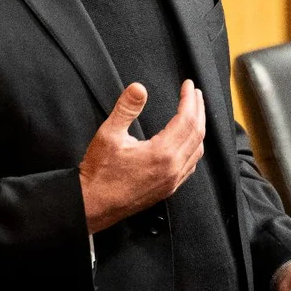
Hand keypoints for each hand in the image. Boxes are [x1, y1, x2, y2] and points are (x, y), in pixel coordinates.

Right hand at [78, 80, 205, 233]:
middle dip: (199, 109)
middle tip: (195, 93)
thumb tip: (138, 88)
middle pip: (197, 133)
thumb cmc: (98, 174)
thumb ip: (126, 109)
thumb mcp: (109, 135)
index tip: (188, 85)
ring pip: (197, 150)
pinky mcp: (168, 189)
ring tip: (195, 112)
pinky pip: (190, 165)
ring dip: (199, 128)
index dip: (189, 99)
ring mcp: (172, 181)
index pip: (186, 119)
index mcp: (161, 154)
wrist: (91, 205)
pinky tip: (188, 141)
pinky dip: (194, 147)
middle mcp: (172, 168)